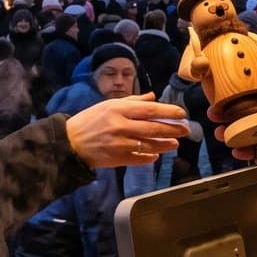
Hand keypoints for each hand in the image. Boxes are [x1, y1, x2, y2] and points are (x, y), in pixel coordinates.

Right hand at [65, 93, 188, 167]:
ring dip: (164, 145)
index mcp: (118, 110)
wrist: (70, 142)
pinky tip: (156, 155)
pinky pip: (138, 159)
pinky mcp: (116, 159)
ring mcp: (119, 144)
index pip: (149, 110)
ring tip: (175, 143)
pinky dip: (148, 157)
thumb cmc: (90, 120)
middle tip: (185, 129)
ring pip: (148, 145)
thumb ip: (132, 101)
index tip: (181, 113)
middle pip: (153, 128)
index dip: (168, 112)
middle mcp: (120, 126)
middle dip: (172, 129)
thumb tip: (153, 97)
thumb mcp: (108, 105)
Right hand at [210, 70, 256, 167]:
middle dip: (231, 114)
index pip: (255, 90)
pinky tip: (237, 151)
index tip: (220, 93)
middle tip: (214, 115)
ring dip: (236, 134)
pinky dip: (251, 151)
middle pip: (249, 112)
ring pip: (253, 132)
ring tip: (221, 134)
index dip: (237, 92)